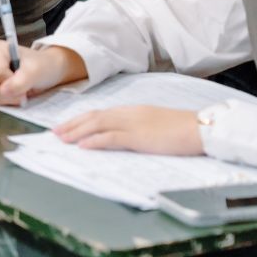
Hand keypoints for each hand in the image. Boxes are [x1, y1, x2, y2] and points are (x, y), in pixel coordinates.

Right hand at [0, 42, 84, 104]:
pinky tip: (14, 94)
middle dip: (9, 93)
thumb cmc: (42, 66)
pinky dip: (5, 101)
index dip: (12, 82)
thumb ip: (21, 81)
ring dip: (7, 98)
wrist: (47, 71)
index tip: (26, 82)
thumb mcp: (36, 71)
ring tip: (21, 92)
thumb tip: (4, 91)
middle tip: (24, 91)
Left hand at [54, 106, 203, 155]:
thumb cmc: (183, 129)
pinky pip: (112, 137)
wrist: (202, 128)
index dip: (81, 119)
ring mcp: (133, 124)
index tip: (66, 125)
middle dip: (72, 124)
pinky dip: (94, 140)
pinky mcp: (140, 137)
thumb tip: (123, 135)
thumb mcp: (155, 124)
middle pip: (93, 116)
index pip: (100, 113)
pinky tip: (83, 145)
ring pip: (97, 125)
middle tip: (55, 132)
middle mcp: (129, 114)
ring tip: (61, 139)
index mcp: (133, 111)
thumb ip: (138, 127)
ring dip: (76, 132)